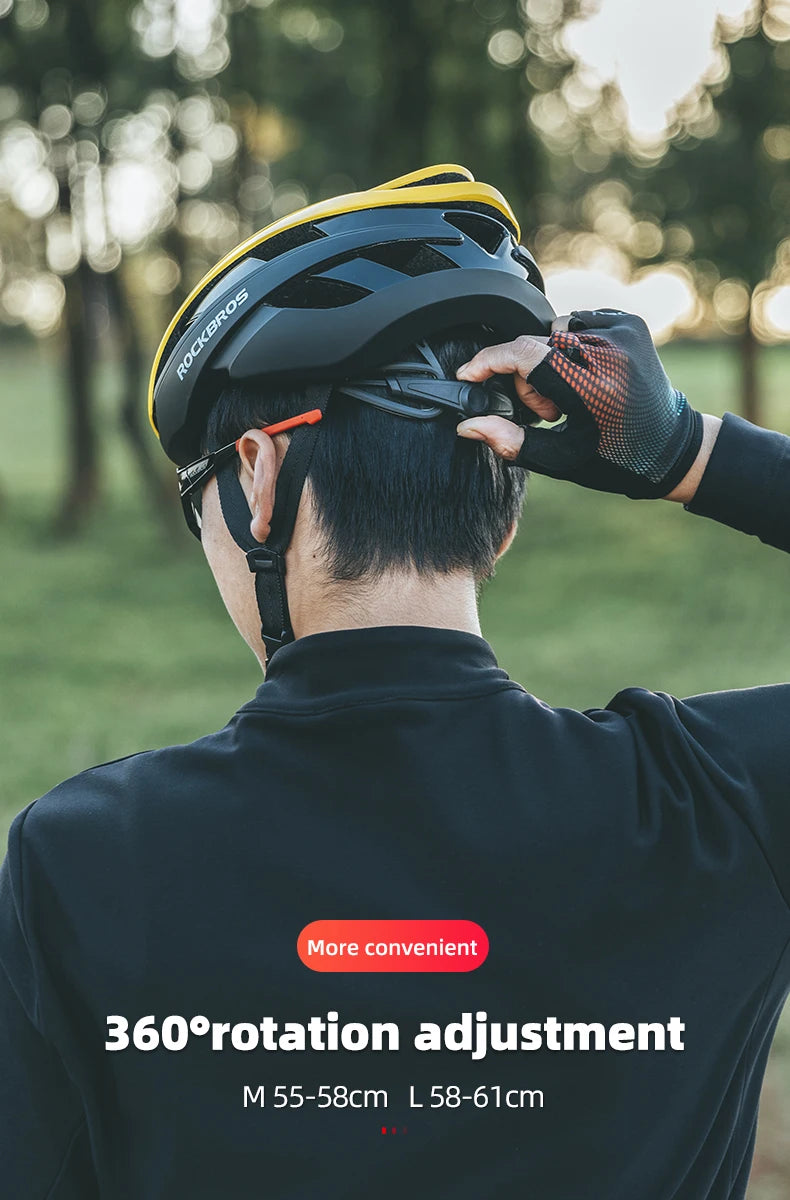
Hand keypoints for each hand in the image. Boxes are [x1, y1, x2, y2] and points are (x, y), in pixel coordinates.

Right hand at [456, 310, 703, 500]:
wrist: (672, 448)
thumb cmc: (615, 460)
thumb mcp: (558, 459)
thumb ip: (510, 440)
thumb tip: (467, 425)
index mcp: (591, 388)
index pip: (524, 354)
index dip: (488, 361)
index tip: (469, 375)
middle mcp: (609, 353)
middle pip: (535, 345)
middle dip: (528, 376)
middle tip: (553, 411)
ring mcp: (623, 333)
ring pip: (553, 331)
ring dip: (549, 359)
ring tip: (571, 394)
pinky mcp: (631, 323)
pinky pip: (578, 322)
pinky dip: (572, 346)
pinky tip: (586, 373)